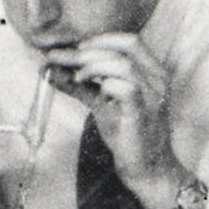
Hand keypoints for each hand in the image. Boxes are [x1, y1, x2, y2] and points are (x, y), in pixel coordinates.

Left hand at [43, 33, 186, 205]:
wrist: (148, 169)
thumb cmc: (129, 135)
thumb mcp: (102, 103)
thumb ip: (80, 86)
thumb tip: (51, 71)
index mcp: (152, 72)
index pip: (129, 41)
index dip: (100, 39)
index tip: (74, 48)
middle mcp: (156, 80)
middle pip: (124, 47)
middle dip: (87, 50)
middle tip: (60, 58)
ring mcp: (152, 96)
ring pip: (123, 64)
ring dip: (93, 65)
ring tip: (76, 77)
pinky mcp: (142, 113)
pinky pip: (126, 88)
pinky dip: (104, 83)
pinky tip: (91, 90)